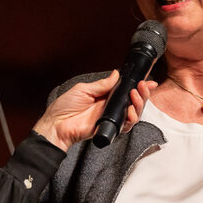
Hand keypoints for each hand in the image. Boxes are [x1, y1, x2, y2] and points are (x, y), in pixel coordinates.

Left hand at [33, 71, 155, 150]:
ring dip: (139, 103)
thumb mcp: (83, 89)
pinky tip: (130, 110)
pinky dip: (131, 118)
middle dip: (142, 93)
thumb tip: (116, 74)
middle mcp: (109, 107)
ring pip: (133, 113)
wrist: (56, 124)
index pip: (124, 90)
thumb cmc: (64, 107)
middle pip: (133, 102)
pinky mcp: (108, 128)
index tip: (146, 80)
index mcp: (103, 96)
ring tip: (136, 94)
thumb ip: (102, 84)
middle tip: (143, 86)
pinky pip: (125, 125)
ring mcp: (110, 118)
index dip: (137, 86)